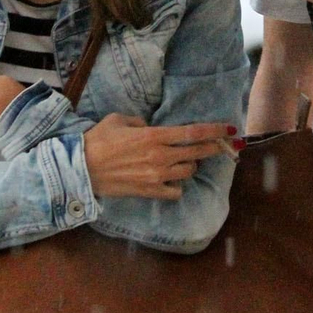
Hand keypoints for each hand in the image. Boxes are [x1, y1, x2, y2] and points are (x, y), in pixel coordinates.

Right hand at [82, 114, 237, 199]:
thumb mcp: (119, 120)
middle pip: (198, 152)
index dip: (214, 130)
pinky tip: (171, 179)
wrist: (82, 169)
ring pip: (188, 171)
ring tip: (184, 160)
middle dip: (217, 148)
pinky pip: (175, 191)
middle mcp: (160, 156)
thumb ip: (140, 122)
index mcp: (153, 136)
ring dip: (190, 164)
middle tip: (229, 145)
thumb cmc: (98, 140)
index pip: (192, 132)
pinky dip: (177, 185)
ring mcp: (156, 176)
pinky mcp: (150, 191)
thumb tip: (151, 128)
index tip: (230, 128)